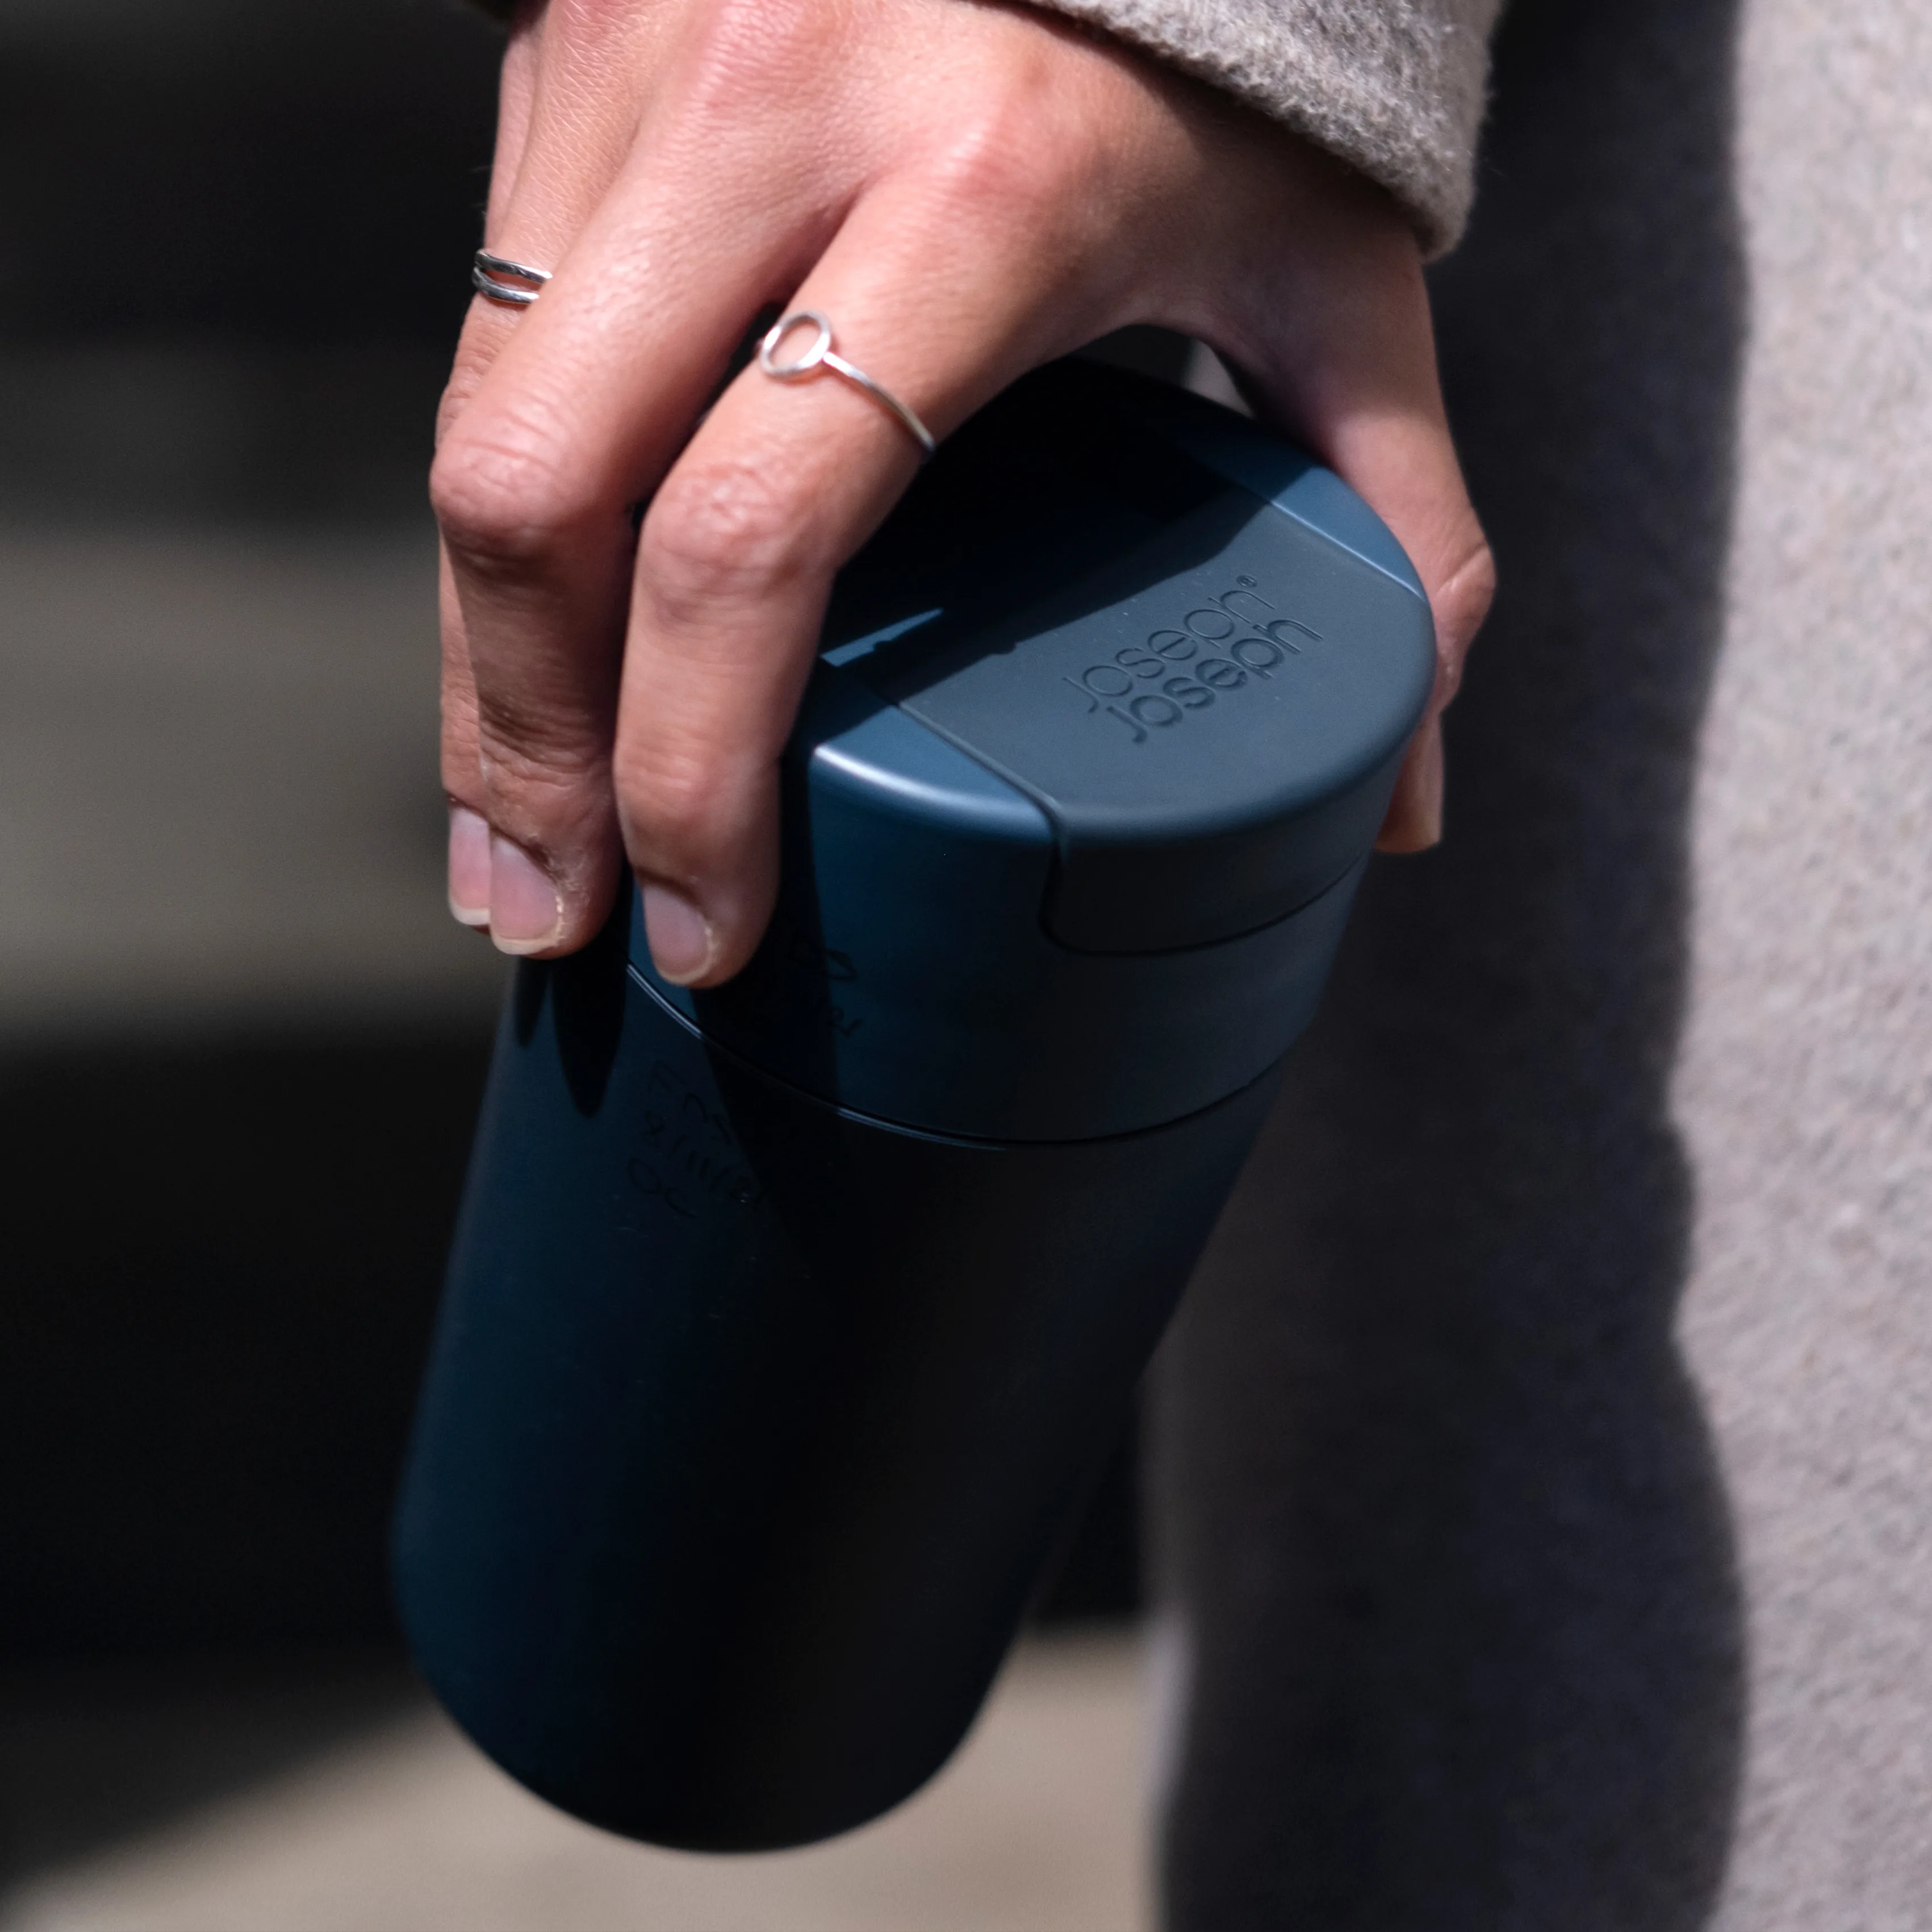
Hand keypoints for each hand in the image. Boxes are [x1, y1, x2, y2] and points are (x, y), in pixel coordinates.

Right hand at [433, 0, 1493, 983]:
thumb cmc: (1236, 56)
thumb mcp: (1335, 277)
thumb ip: (1399, 522)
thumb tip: (1405, 795)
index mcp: (977, 191)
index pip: (753, 528)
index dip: (696, 763)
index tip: (708, 928)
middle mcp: (762, 119)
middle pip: (545, 501)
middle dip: (531, 756)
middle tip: (565, 927)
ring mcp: (628, 77)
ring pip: (472, 436)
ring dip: (483, 670)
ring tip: (518, 845)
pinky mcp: (554, 62)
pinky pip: (479, 350)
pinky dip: (501, 538)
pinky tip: (531, 656)